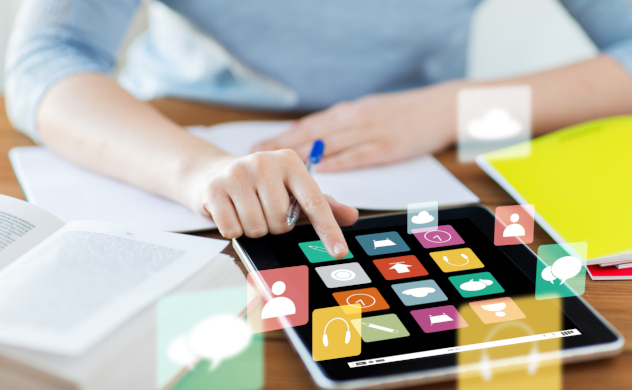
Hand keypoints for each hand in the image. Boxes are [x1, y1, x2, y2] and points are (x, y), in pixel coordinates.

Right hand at [184, 150, 357, 257]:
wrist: (214, 172)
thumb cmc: (262, 184)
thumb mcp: (293, 189)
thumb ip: (322, 204)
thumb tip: (352, 215)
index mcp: (290, 162)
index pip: (315, 202)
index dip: (328, 230)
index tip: (339, 251)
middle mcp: (265, 163)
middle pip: (281, 222)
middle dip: (275, 226)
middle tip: (265, 211)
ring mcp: (238, 173)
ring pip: (257, 228)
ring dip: (254, 229)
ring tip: (248, 210)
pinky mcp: (215, 188)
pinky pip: (233, 229)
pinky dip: (234, 229)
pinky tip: (231, 211)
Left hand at [251, 81, 462, 171]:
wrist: (443, 106)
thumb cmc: (406, 112)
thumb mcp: (371, 110)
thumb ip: (347, 123)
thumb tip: (321, 137)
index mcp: (349, 112)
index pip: (309, 125)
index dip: (282, 136)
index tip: (260, 146)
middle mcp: (354, 120)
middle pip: (311, 135)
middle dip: (281, 147)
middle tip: (256, 158)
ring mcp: (370, 133)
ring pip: (328, 146)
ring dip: (301, 158)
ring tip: (277, 168)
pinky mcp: (387, 148)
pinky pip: (357, 156)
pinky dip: (336, 163)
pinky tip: (319, 172)